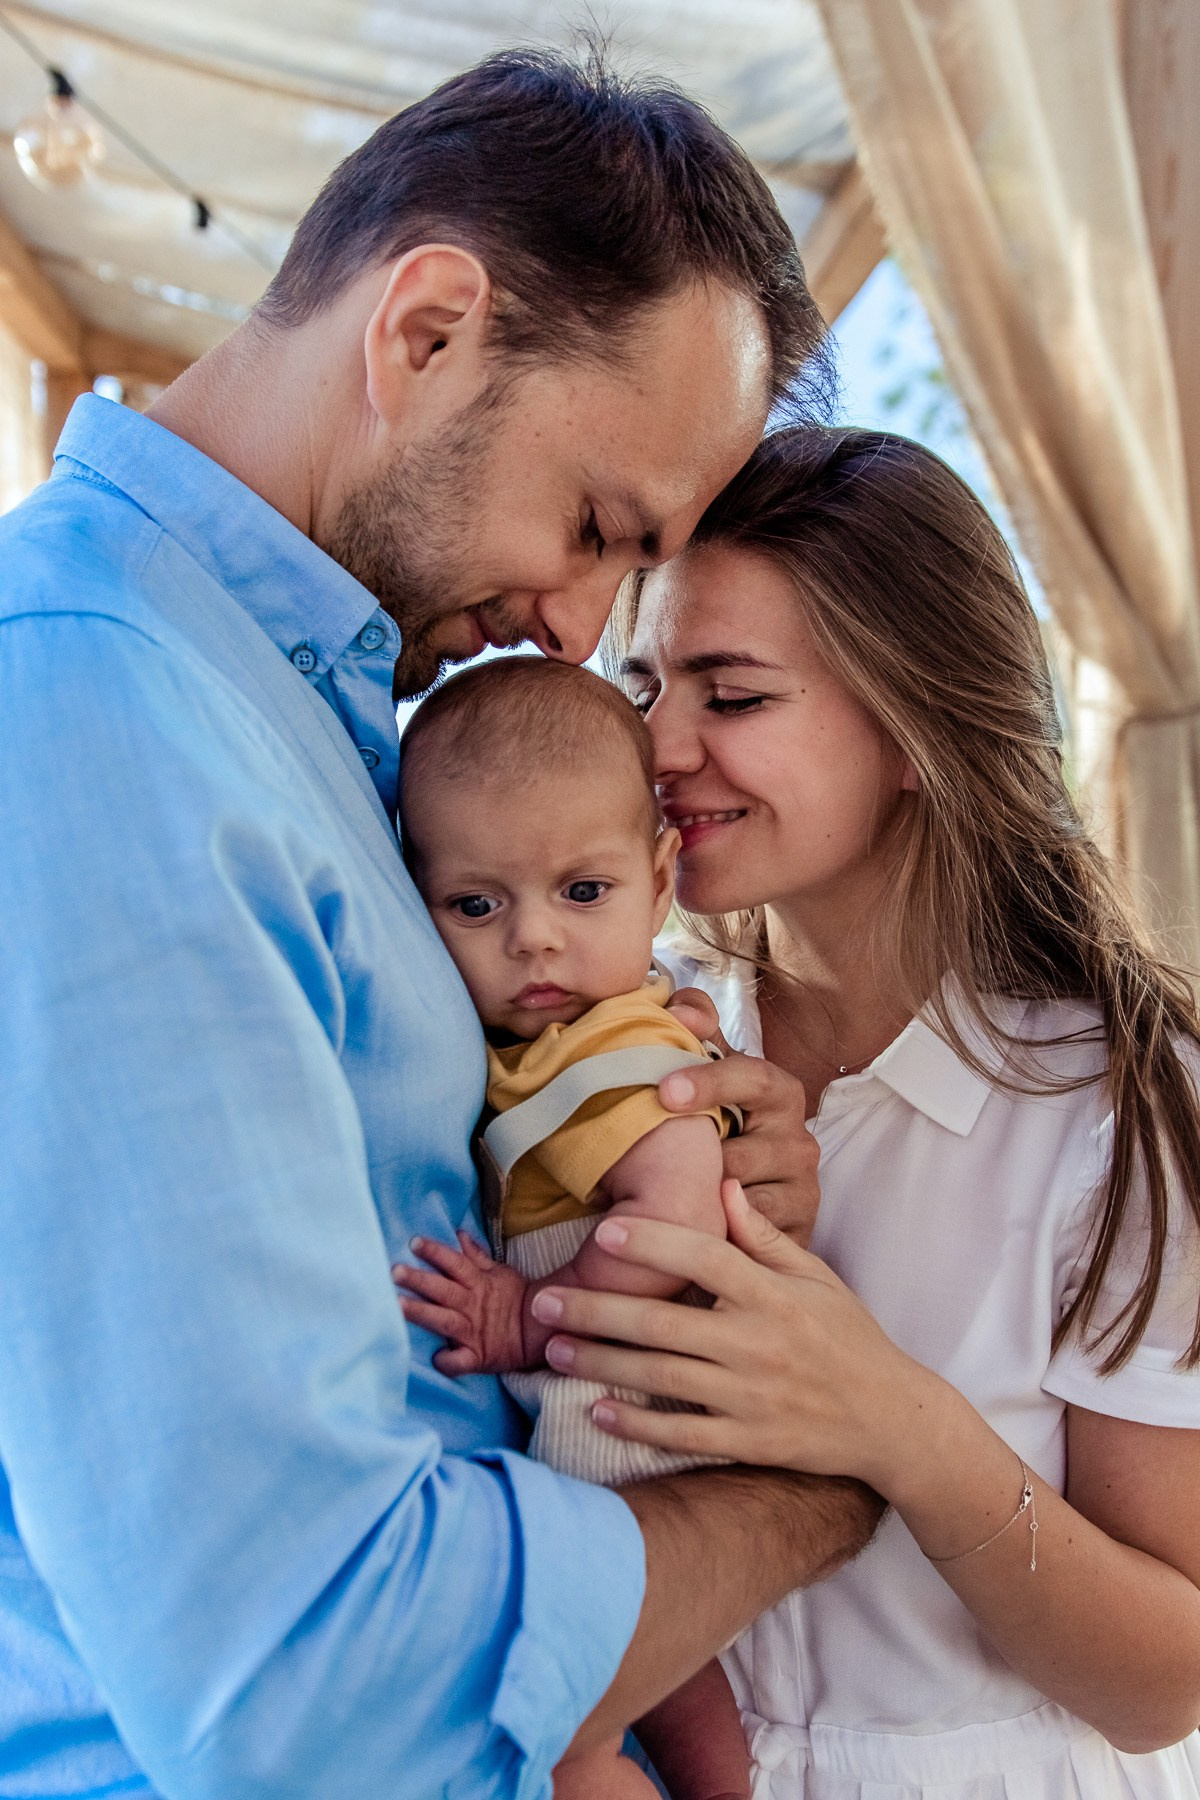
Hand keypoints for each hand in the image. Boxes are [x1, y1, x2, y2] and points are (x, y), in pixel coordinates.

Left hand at [393, 1232, 534, 1375]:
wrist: (538, 1332)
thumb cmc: (514, 1298)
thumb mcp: (498, 1272)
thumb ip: (475, 1255)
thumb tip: (458, 1233)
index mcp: (478, 1283)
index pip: (455, 1263)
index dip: (436, 1252)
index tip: (413, 1243)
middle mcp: (472, 1305)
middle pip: (443, 1290)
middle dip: (419, 1280)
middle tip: (394, 1271)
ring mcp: (473, 1332)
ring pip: (444, 1321)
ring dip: (422, 1313)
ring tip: (397, 1306)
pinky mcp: (477, 1357)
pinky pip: (461, 1361)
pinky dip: (449, 1362)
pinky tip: (434, 1360)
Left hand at [528, 1181, 932, 1490]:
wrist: (893, 1419)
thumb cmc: (849, 1338)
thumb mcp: (816, 1278)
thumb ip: (762, 1237)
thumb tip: (721, 1186)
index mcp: (773, 1296)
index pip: (705, 1259)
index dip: (654, 1243)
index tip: (604, 1232)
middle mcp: (758, 1345)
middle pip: (663, 1325)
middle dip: (596, 1312)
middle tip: (543, 1302)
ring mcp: (752, 1398)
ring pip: (661, 1378)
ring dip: (601, 1364)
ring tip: (553, 1349)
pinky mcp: (750, 1443)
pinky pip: (682, 1433)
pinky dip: (637, 1424)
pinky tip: (595, 1410)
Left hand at [661, 987, 819, 1246]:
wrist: (758, 1197)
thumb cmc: (723, 1126)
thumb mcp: (710, 1074)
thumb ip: (695, 1029)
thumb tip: (683, 1007)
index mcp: (779, 1092)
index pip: (752, 1077)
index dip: (710, 1081)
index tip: (665, 1091)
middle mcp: (799, 1141)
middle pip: (739, 1152)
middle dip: (694, 1160)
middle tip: (648, 1165)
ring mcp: (802, 1191)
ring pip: (740, 1200)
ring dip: (699, 1203)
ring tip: (660, 1204)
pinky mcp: (797, 1234)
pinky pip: (748, 1238)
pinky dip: (716, 1235)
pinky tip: (686, 1234)